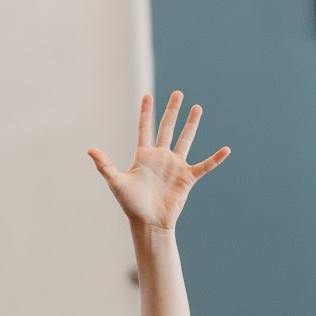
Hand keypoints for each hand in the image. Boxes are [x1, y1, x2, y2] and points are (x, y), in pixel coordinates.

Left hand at [87, 92, 229, 233]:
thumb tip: (90, 149)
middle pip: (167, 128)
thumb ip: (105, 165)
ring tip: (198, 107)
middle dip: (172, 110)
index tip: (148, 95)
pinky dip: (215, 159)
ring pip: (185, 140)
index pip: (145, 128)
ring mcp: (175, 166)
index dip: (146, 112)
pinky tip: (226, 150)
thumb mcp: (116, 182)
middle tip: (178, 93)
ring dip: (191, 124)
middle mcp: (161, 157)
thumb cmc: (131, 205)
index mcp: (144, 156)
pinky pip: (204, 166)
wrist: (148, 223)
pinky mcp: (187, 178)